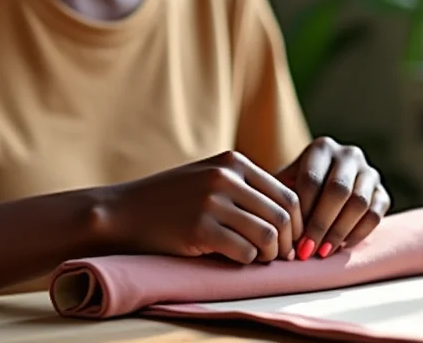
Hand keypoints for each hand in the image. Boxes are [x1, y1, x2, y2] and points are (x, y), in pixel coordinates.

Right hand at [100, 151, 302, 264]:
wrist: (126, 210)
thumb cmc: (172, 199)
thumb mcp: (210, 177)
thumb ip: (245, 186)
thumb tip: (292, 215)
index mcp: (233, 162)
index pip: (288, 194)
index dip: (296, 223)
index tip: (289, 241)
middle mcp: (225, 177)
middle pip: (282, 217)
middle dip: (286, 243)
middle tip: (276, 256)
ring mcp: (212, 202)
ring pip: (268, 236)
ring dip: (267, 255)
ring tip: (255, 258)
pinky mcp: (200, 229)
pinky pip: (244, 253)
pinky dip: (245, 261)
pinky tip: (230, 257)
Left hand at [276, 136, 390, 259]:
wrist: (325, 186)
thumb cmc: (297, 187)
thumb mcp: (286, 182)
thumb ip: (277, 195)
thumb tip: (268, 221)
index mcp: (322, 147)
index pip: (312, 178)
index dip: (303, 210)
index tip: (292, 237)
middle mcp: (349, 154)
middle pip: (337, 190)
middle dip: (321, 224)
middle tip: (307, 250)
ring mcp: (369, 172)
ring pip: (359, 203)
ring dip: (339, 232)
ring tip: (322, 252)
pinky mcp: (382, 192)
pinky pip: (375, 215)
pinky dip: (358, 234)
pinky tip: (340, 247)